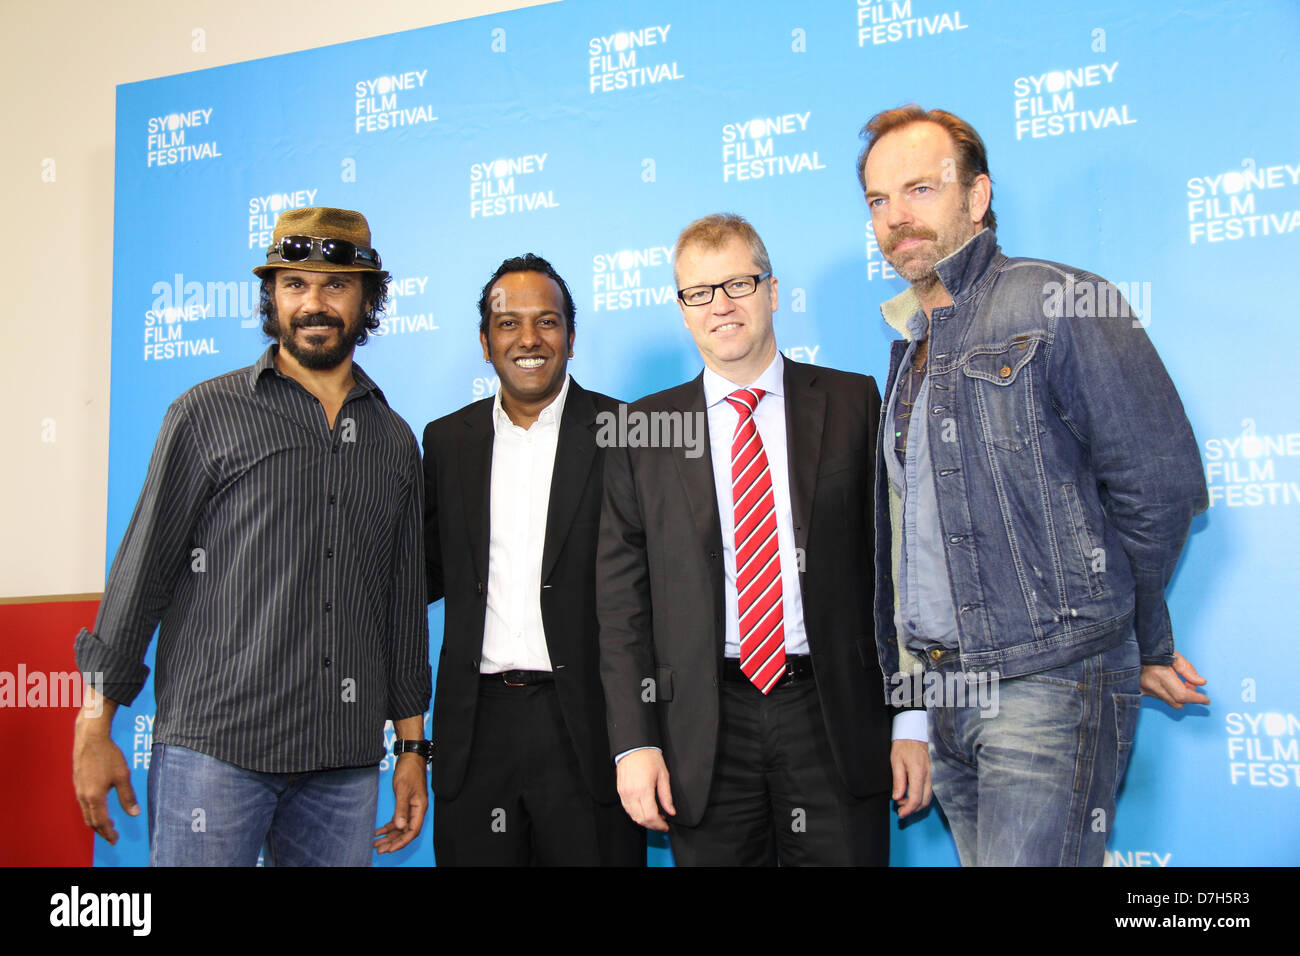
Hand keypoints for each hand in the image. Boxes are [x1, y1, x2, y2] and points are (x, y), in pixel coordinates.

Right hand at [73, 710, 137, 844]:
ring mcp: (78, 789)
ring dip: (97, 821)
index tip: (115, 839)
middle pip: (91, 821)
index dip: (108, 833)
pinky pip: (83, 803)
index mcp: (95, 797)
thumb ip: (128, 796)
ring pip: (86, 812)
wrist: (90, 738)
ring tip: (109, 823)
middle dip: (102, 830)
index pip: (101, 822)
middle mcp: (83, 796)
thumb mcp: (122, 776)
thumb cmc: (108, 755)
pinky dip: (92, 811)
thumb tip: (135, 813)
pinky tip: (100, 806)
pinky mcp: (78, 782)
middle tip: (112, 835)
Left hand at [373, 753, 427, 853]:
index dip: (402, 842)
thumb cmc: (409, 770)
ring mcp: (411, 807)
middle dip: (393, 842)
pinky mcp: (405, 804)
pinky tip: (379, 832)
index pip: (413, 830)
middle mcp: (416, 810)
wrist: (409, 757)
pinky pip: (397, 820)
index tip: (390, 849)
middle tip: (380, 849)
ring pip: (400, 827)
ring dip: (389, 836)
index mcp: (420, 807)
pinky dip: (388, 827)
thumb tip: (399, 826)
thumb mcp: (403, 790)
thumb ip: (401, 809)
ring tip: (377, 843)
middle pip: (406, 831)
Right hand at [616, 749, 674, 831]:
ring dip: (644, 821)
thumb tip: (671, 810)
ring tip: (654, 817)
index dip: (659, 824)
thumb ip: (666, 796)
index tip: (666, 825)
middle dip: (652, 825)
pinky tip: (644, 811)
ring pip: (633, 816)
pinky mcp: (620, 791)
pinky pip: (627, 808)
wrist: (634, 746)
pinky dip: (636, 814)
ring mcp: (624, 793)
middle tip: (662, 824)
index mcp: (644, 789)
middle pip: (641, 819)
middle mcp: (632, 793)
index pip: (651, 816)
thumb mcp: (663, 775)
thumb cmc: (648, 757)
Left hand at [890, 738, 931, 818]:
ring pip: (928, 797)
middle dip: (913, 809)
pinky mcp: (931, 774)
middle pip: (924, 801)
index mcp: (918, 773)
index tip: (900, 814)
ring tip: (902, 802)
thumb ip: (898, 781)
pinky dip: (920, 797)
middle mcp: (928, 776)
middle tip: (900, 810)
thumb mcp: (896, 762)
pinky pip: (928, 791)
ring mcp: (931, 775)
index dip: (908, 809)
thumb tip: (897, 797)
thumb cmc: (904, 745)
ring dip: (916, 804)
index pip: (916, 798)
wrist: (913, 733)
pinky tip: (910, 795)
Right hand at [1141, 651, 1209, 707]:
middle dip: (1189, 698)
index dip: (1197, 699)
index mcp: (1160, 674)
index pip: (1182, 695)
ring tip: (1177, 681)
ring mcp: (1144, 689)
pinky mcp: (1140, 691)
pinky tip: (1167, 683)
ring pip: (1169, 701)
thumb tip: (1201, 683)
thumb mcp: (1173, 654)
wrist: (1132, 648)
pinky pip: (1160, 698)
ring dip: (1178, 695)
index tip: (1206, 700)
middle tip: (1191, 685)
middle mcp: (1151, 685)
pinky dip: (1168, 693)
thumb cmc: (1152, 648)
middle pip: (1177, 703)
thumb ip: (1188, 669)